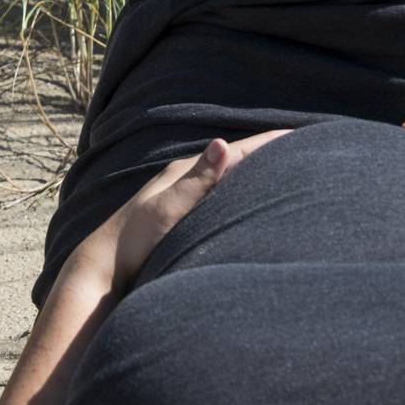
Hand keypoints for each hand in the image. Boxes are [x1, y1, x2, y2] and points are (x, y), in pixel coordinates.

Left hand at [69, 127, 293, 293]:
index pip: (236, 151)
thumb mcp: (165, 210)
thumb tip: (222, 144)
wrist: (101, 271)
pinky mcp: (182, 216)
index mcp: (184, 171)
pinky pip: (221, 195)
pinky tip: (248, 200)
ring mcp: (184, 197)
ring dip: (255, 171)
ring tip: (285, 168)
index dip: (269, 143)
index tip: (299, 134)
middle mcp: (186, 179)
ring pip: (228, 177)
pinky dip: (240, 190)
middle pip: (236, 159)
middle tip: (303, 148)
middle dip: (268, 152)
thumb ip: (196, 181)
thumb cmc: (131, 242)